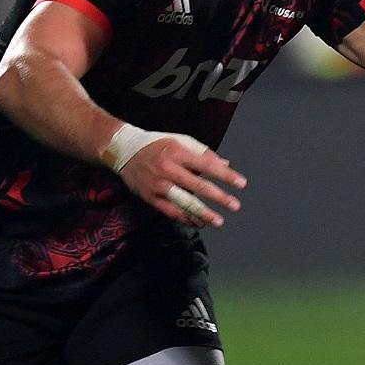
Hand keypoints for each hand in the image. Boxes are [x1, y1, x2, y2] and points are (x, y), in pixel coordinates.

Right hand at [118, 133, 246, 227]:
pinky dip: (186, 219)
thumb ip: (203, 153)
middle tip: (235, 206)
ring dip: (203, 214)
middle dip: (218, 197)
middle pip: (197, 187)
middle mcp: (168, 169)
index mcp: (178, 152)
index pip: (207, 165)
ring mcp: (158, 185)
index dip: (225, 175)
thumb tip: (225, 164)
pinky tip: (198, 223)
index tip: (241, 184)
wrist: (123, 151)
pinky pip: (170, 212)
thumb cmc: (158, 145)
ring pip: (183, 203)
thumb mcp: (180, 141)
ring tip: (218, 221)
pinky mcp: (150, 197)